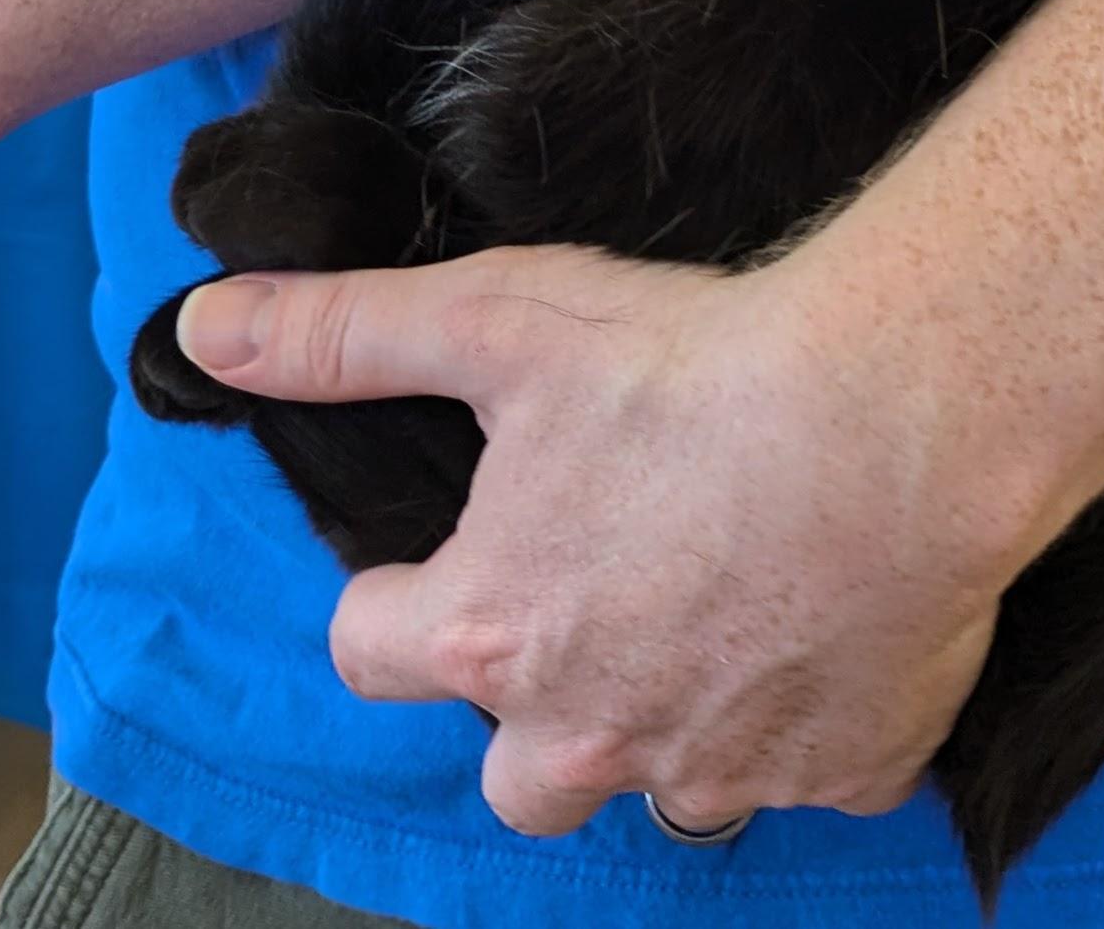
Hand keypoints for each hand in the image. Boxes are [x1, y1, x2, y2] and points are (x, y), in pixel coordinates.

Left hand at [176, 242, 1024, 834]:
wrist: (898, 414)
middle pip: (515, 776)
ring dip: (669, 716)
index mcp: (491, 633)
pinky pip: (805, 768)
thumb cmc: (695, 366)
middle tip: (598, 594)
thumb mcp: (500, 320)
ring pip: (661, 783)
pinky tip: (830, 615)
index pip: (371, 651)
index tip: (459, 546)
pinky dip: (806, 713)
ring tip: (718, 603)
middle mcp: (589, 731)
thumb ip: (346, 334)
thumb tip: (204, 330)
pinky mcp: (843, 772)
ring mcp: (719, 765)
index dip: (404, 595)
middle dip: (534, 704)